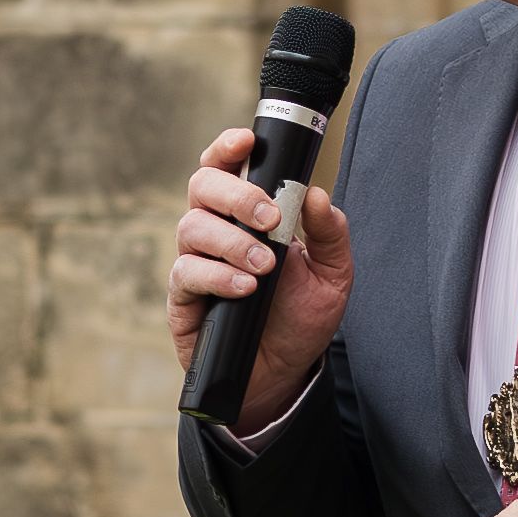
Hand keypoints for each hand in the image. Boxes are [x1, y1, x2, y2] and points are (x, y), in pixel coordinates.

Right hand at [168, 127, 353, 433]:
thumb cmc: (300, 318)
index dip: (228, 147)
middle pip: (202, 186)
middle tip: (270, 219)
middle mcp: (215, 230)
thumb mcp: (333, 275)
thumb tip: (317, 195)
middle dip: (236, 195)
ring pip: (192, 227)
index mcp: (247, 215)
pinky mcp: (183, 297)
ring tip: (265, 267)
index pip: (227, 167)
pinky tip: (245, 289)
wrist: (282, 374)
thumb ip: (330, 233)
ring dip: (233, 242)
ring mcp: (196, 261)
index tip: (246, 141)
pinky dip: (218, 276)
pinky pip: (188, 272)